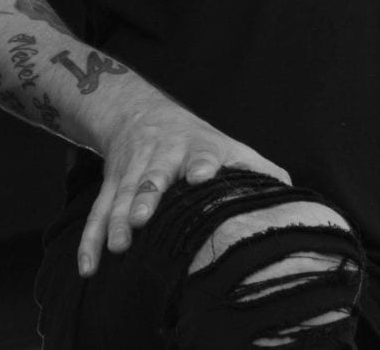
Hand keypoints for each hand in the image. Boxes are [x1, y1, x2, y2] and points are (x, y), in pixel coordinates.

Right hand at [79, 96, 288, 276]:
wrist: (138, 112)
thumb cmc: (195, 140)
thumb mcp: (226, 145)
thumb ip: (256, 167)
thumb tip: (290, 190)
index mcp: (195, 147)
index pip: (201, 154)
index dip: (202, 164)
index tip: (201, 176)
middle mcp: (160, 156)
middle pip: (153, 176)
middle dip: (147, 196)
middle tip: (144, 219)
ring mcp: (131, 171)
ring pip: (122, 196)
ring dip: (118, 220)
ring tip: (119, 246)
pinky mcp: (110, 186)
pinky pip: (97, 214)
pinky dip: (90, 240)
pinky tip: (89, 267)